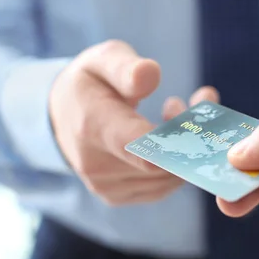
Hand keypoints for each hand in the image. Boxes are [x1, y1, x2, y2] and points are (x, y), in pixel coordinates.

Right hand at [49, 39, 217, 205]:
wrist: (60, 118)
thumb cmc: (89, 84)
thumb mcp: (102, 60)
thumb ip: (125, 67)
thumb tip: (150, 75)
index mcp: (92, 126)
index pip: (141, 146)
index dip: (179, 139)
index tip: (199, 115)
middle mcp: (96, 165)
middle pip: (163, 162)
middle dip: (188, 134)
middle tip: (187, 103)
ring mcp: (107, 187)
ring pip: (169, 178)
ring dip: (185, 150)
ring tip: (172, 115)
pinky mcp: (117, 198)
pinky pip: (162, 187)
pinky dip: (176, 165)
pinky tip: (167, 140)